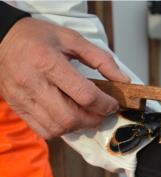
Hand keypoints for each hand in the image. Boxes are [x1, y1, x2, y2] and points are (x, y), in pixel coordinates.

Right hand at [0, 18, 129, 138]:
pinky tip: (68, 118)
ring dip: (78, 126)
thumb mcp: (72, 39)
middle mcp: (33, 83)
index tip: (113, 104)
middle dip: (93, 120)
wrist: (1, 38)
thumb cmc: (39, 37)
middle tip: (103, 113)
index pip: (84, 95)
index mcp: (48, 62)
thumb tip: (124, 80)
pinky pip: (43, 131)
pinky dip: (61, 130)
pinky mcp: (17, 107)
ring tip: (87, 115)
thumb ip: (101, 59)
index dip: (105, 104)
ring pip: (57, 128)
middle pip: (70, 117)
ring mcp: (23, 98)